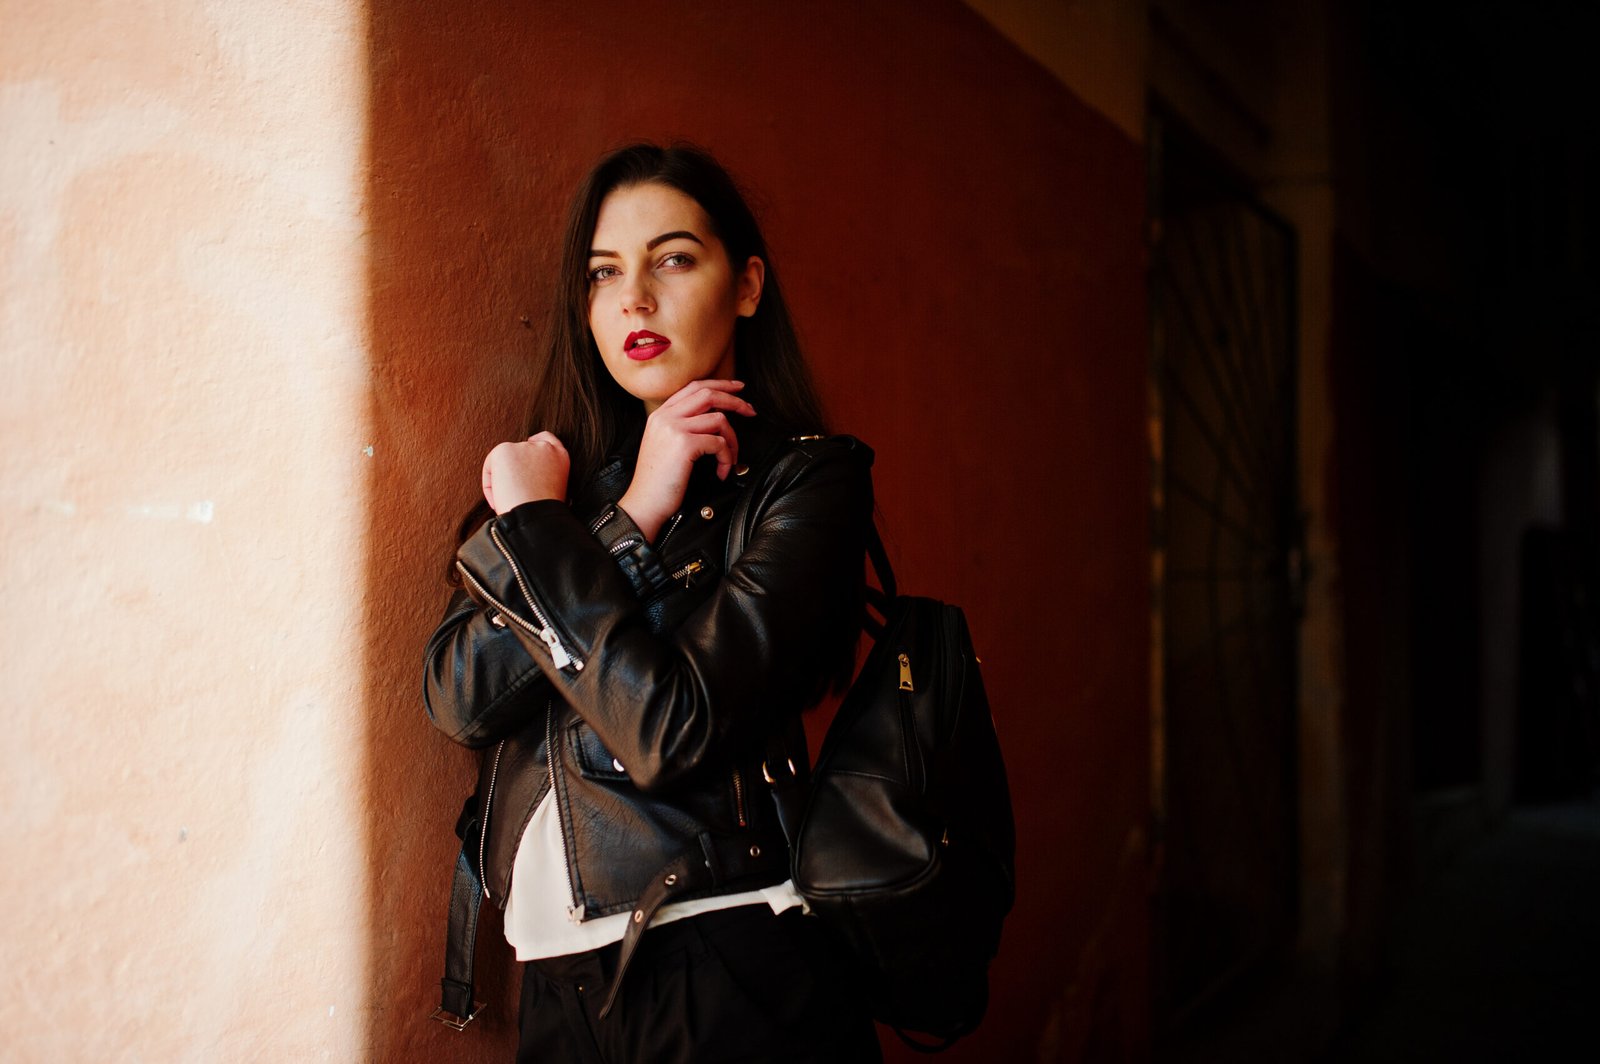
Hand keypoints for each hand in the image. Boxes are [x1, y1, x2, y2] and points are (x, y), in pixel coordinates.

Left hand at [482, 431, 569, 514]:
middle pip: (520, 452)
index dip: (534, 444)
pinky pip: (490, 467)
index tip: (526, 453)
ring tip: (510, 501)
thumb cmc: (544, 513)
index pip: (546, 439)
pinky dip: (490, 485)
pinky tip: (500, 498)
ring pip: (504, 463)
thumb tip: (525, 479)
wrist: (535, 517)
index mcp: (560, 457)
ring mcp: (524, 447)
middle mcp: (544, 448)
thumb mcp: (555, 491)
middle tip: (514, 494)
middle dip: (514, 471)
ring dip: (503, 480)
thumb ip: (544, 476)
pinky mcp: (505, 450)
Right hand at [619, 380, 755, 540]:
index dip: (719, 385)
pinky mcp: (684, 444)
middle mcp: (666, 416)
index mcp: (660, 414)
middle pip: (708, 394)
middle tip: (750, 411)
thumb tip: (715, 419)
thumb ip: (682, 428)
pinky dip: (726, 458)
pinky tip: (721, 472)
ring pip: (718, 419)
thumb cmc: (659, 482)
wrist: (644, 503)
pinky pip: (719, 442)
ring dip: (733, 440)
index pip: (693, 387)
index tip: (738, 389)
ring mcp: (674, 428)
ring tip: (730, 458)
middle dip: (735, 400)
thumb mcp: (664, 445)